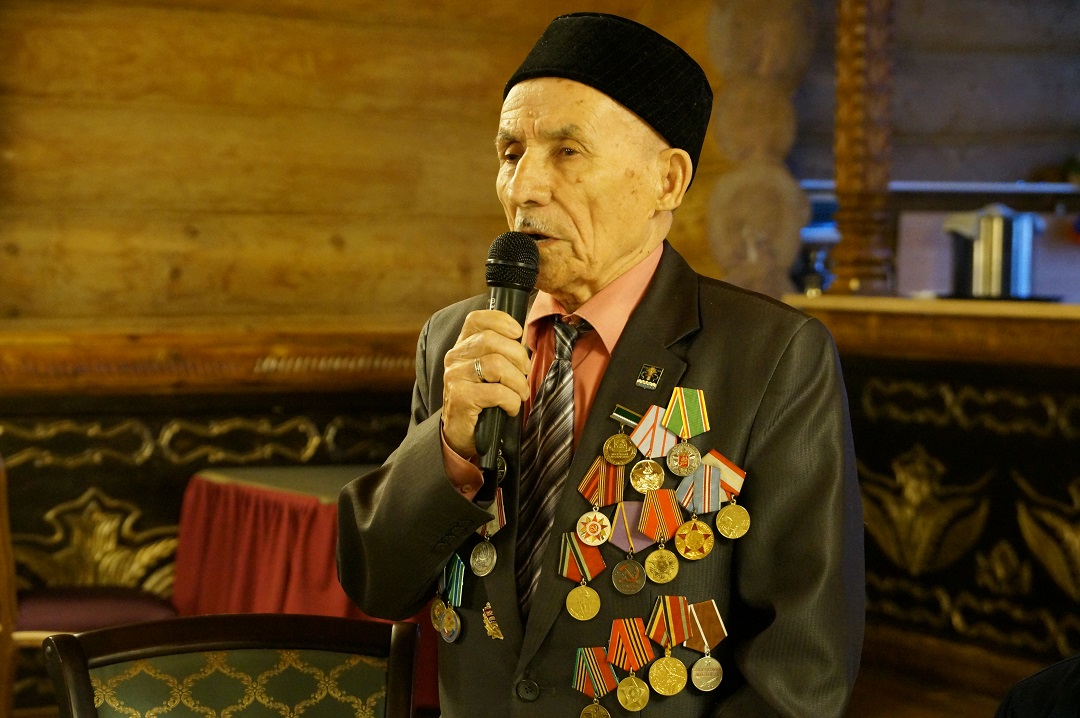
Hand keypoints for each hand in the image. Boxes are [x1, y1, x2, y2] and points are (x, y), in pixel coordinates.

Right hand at [442, 310, 530, 457]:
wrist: (461, 434)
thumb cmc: (482, 400)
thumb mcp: (489, 372)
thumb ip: (500, 352)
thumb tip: (524, 338)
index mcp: (463, 346)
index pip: (477, 319)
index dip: (500, 320)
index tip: (518, 333)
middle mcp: (455, 357)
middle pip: (492, 341)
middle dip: (518, 357)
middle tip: (525, 374)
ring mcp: (455, 376)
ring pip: (496, 365)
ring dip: (518, 382)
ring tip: (521, 394)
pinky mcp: (460, 397)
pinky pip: (497, 392)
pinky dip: (512, 401)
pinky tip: (510, 408)